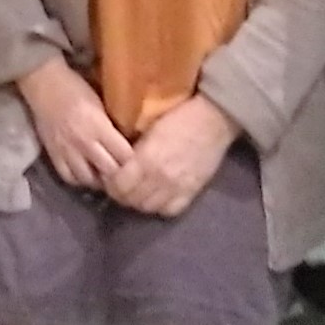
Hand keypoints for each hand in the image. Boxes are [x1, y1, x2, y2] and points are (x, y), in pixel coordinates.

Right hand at [15, 57, 132, 189]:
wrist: (44, 82)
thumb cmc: (76, 87)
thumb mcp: (101, 101)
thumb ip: (112, 123)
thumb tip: (129, 139)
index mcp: (99, 126)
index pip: (124, 155)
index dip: (134, 160)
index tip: (139, 160)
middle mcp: (84, 142)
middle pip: (109, 170)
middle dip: (120, 173)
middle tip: (126, 172)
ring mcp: (67, 151)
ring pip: (88, 179)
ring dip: (99, 179)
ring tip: (106, 175)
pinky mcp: (53, 154)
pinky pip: (68, 177)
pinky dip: (79, 179)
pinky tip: (86, 174)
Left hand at [103, 94, 236, 216]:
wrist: (215, 117)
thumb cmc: (179, 114)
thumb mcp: (149, 127)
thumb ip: (134, 150)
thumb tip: (117, 163)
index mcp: (147, 160)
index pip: (119, 186)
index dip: (110, 184)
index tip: (109, 177)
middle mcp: (161, 179)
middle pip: (131, 200)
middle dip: (121, 194)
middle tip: (120, 185)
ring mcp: (178, 188)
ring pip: (148, 208)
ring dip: (139, 201)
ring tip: (137, 190)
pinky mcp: (192, 192)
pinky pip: (170, 210)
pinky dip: (160, 206)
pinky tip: (157, 195)